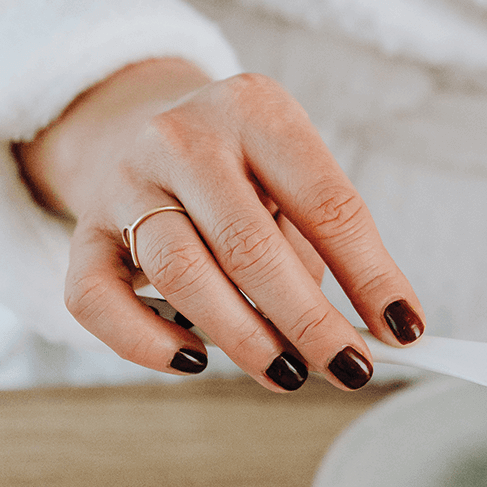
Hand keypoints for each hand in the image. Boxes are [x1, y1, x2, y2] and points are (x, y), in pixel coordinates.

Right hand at [16, 59, 423, 391]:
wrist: (138, 119)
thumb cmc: (243, 167)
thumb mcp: (293, 176)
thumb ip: (325, 243)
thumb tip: (371, 330)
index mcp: (257, 113)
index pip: (327, 204)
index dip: (371, 276)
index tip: (404, 329)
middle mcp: (184, 139)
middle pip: (251, 247)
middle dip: (309, 322)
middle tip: (349, 369)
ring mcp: (124, 182)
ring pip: (182, 275)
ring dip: (244, 338)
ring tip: (289, 373)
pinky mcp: (83, 230)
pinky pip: (99, 300)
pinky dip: (145, 342)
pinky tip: (194, 363)